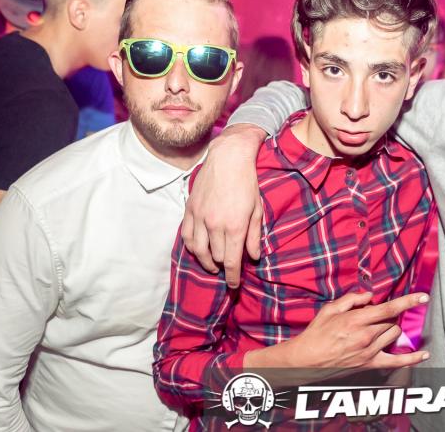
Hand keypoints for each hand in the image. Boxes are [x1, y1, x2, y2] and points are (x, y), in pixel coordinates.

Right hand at [181, 124, 265, 285]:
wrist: (228, 159)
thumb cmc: (247, 183)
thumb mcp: (257, 210)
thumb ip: (254, 235)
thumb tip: (252, 257)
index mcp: (235, 226)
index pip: (231, 261)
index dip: (233, 277)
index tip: (235, 285)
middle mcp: (216, 225)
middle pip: (216, 257)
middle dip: (222, 268)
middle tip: (227, 272)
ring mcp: (200, 218)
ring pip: (199, 251)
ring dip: (206, 262)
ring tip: (212, 266)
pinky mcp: (190, 210)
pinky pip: (187, 237)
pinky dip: (192, 248)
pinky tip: (199, 251)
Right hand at [245, 292, 429, 382]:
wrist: (307, 359)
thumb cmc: (317, 332)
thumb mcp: (331, 309)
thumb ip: (352, 299)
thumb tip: (370, 296)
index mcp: (357, 320)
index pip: (389, 309)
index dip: (408, 301)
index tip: (423, 297)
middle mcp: (366, 336)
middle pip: (391, 321)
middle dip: (388, 315)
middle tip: (373, 316)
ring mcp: (369, 352)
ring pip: (394, 335)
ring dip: (392, 328)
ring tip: (379, 328)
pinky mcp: (369, 364)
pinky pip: (397, 362)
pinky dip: (412, 359)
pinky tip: (424, 355)